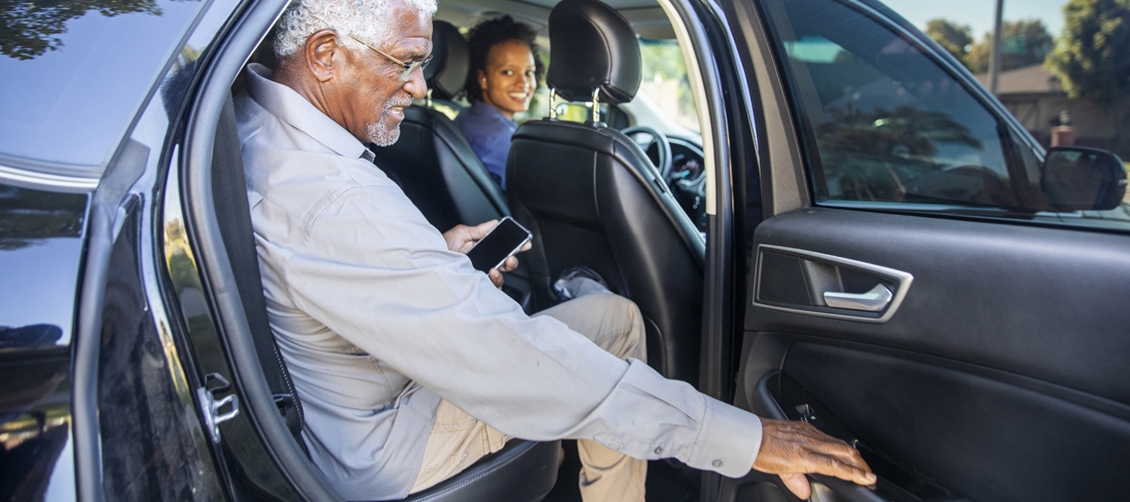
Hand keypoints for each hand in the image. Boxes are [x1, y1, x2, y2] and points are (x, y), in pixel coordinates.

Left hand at [442, 220, 530, 288]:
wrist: (427, 261)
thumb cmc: (440, 248)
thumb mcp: (460, 233)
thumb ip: (479, 230)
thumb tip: (495, 223)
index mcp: (482, 249)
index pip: (502, 249)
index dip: (515, 246)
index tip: (524, 243)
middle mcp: (482, 264)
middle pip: (505, 264)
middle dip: (512, 261)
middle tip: (511, 257)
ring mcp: (479, 276)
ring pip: (500, 278)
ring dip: (503, 272)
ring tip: (497, 268)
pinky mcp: (474, 286)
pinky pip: (490, 289)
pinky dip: (494, 282)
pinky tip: (490, 275)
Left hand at [752, 418, 875, 499]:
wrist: (751, 434)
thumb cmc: (761, 452)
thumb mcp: (779, 473)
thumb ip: (796, 483)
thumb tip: (806, 492)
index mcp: (805, 456)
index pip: (837, 467)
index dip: (855, 474)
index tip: (868, 479)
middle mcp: (810, 442)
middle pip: (844, 451)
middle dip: (861, 463)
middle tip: (869, 473)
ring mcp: (809, 432)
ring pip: (838, 442)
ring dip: (852, 454)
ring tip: (859, 464)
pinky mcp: (805, 427)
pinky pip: (827, 435)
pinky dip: (838, 444)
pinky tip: (838, 449)